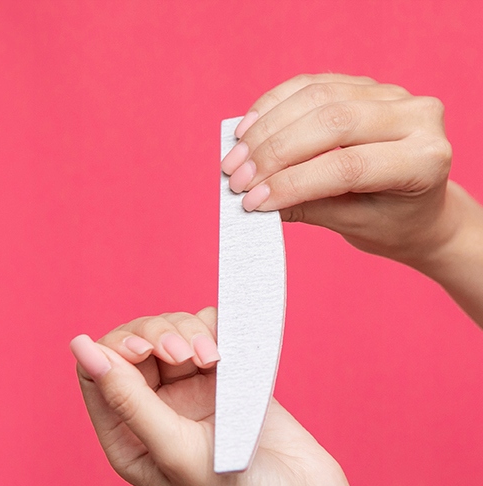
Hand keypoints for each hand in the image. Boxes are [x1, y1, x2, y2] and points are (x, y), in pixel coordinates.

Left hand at [69, 309, 350, 485]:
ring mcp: (191, 393)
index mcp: (126, 435)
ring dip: (189, 331)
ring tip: (215, 357)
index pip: (96, 372)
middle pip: (133, 345)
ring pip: (172, 332)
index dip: (116, 349)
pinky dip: (218, 328)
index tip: (149, 351)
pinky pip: (211, 333)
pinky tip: (231, 349)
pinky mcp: (229, 380)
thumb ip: (128, 398)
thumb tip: (81, 347)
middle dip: (158, 335)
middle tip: (188, 353)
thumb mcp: (172, 449)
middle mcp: (152, 410)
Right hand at [220, 74, 467, 265]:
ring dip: (266, 128)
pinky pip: (311, 85)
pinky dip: (272, 105)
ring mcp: (393, 94)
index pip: (349, 166)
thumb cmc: (391, 220)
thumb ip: (307, 206)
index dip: (294, 182)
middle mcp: (418, 117)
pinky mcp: (365, 84)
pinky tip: (246, 129)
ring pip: (317, 98)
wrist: (418, 204)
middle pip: (333, 123)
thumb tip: (252, 199)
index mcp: (426, 159)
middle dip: (274, 152)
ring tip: (235, 158)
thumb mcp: (354, 224)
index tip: (252, 203)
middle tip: (236, 179)